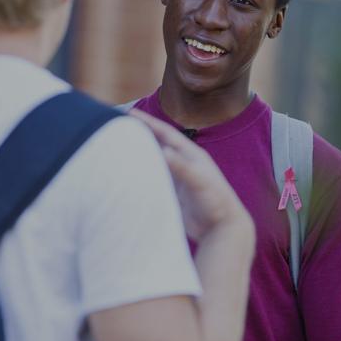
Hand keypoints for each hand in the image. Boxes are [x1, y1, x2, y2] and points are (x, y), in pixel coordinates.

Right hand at [130, 110, 250, 242]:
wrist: (222, 227)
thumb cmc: (215, 202)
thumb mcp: (199, 181)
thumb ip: (182, 166)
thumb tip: (163, 151)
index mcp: (191, 154)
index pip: (166, 133)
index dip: (149, 122)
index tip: (130, 113)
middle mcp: (183, 162)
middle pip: (158, 143)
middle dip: (140, 133)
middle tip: (119, 125)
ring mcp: (177, 177)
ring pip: (154, 159)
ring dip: (139, 151)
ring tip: (119, 145)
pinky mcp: (172, 191)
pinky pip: (153, 176)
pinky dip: (141, 170)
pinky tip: (128, 171)